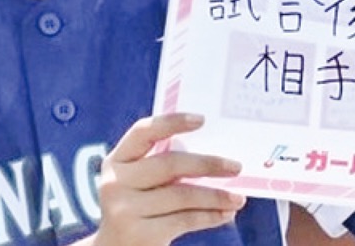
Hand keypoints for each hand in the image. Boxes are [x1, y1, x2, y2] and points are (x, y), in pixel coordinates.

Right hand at [93, 113, 244, 245]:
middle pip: (169, 165)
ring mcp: (124, 210)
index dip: (172, 122)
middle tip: (236, 167)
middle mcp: (115, 183)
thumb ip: (159, 164)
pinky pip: (184, 220)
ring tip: (238, 198)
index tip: (201, 120)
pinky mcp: (140, 235)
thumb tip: (213, 153)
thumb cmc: (136, 208)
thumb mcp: (137, 182)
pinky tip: (225, 214)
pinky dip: (209, 216)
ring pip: (182, 195)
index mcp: (116, 161)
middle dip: (207, 164)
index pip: (143, 132)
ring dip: (215, 196)